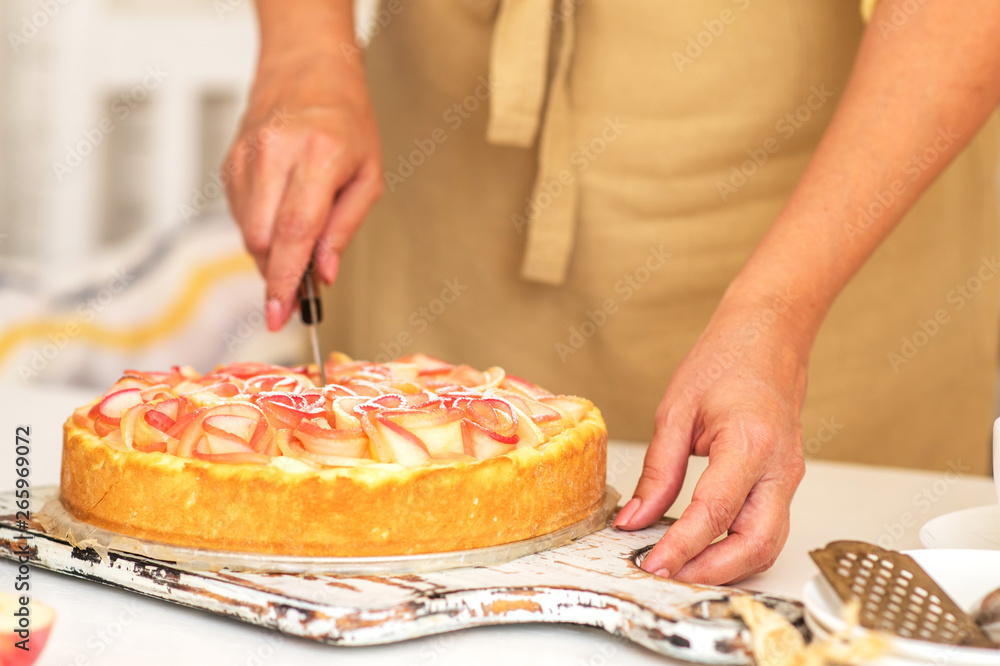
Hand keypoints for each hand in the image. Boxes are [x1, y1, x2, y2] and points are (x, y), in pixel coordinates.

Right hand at [225, 47, 382, 329]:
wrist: (306, 68)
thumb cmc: (346, 121)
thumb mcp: (368, 175)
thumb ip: (345, 227)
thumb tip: (324, 273)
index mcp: (318, 156)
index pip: (295, 231)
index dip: (286, 280)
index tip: (280, 314)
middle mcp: (275, 154)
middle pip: (264, 239)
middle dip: (278, 273)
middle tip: (298, 285)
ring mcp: (246, 156)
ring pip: (247, 232)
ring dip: (270, 252)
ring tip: (297, 239)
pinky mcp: (229, 161)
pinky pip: (239, 215)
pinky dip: (260, 229)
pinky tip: (280, 212)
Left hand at [613, 292, 808, 584]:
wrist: (769, 338)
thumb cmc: (727, 361)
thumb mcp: (676, 410)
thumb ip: (658, 471)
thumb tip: (635, 519)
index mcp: (750, 442)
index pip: (715, 512)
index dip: (683, 546)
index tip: (653, 564)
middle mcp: (779, 467)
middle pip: (756, 543)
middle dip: (712, 571)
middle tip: (668, 576)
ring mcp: (789, 477)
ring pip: (768, 543)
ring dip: (728, 566)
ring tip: (682, 568)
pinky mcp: (786, 482)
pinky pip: (768, 527)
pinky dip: (739, 548)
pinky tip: (705, 548)